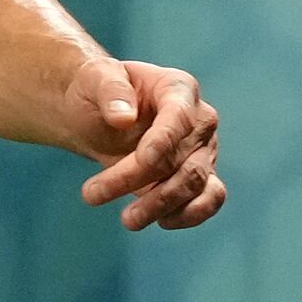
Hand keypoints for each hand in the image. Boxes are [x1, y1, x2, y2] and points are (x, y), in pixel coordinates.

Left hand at [69, 56, 229, 230]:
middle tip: (91, 194)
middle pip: (181, 158)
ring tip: (127, 220)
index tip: (143, 160)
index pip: (179, 116)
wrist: (99, 116)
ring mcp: (202, 151)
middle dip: (137, 179)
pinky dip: (188, 215)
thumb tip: (124, 117)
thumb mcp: (94, 79)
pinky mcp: (201, 178)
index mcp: (178, 88)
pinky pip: (210, 199)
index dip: (164, 140)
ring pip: (194, 184)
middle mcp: (199, 120)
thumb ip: (110, 90)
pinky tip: (159, 221)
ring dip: (160, 205)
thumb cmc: (98, 92)